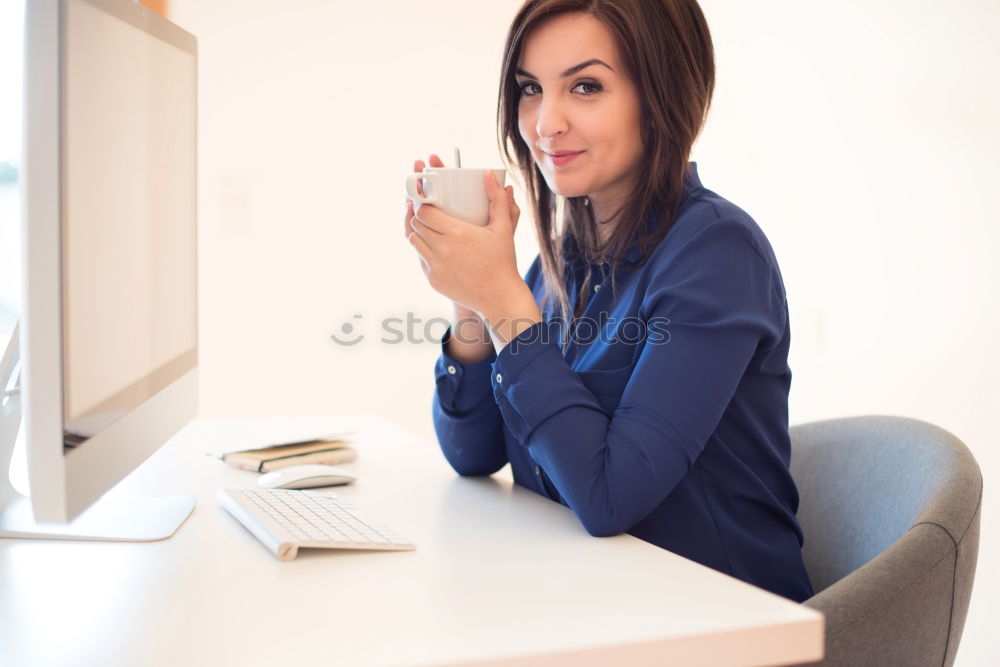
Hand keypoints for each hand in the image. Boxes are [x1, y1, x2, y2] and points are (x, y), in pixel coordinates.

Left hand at [406, 164, 524, 315]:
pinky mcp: (432, 280)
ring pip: (414, 241)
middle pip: (416, 225)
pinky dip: (423, 250)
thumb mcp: (503, 228)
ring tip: (427, 226)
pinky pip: (420, 259)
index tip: (426, 200)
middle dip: (418, 215)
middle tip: (425, 210)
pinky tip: (433, 245)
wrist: (498, 297)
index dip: (422, 203)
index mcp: (458, 234)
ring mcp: (435, 267)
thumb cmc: (502, 261)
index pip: (424, 212)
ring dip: (418, 232)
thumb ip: (497, 199)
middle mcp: (443, 250)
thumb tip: (488, 174)